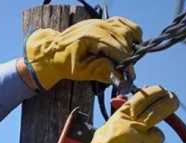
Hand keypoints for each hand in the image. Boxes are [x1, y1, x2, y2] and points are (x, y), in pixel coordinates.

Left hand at [24, 17, 141, 90]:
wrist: (54, 51)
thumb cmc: (65, 63)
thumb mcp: (81, 72)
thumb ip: (100, 72)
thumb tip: (120, 76)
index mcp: (90, 36)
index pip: (117, 48)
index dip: (126, 63)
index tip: (130, 76)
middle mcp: (97, 25)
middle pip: (124, 40)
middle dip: (129, 58)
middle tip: (128, 74)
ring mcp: (101, 21)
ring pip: (128, 30)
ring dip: (131, 46)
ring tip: (125, 61)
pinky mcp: (103, 21)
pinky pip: (124, 24)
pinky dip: (131, 33)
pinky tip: (129, 46)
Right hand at [63, 85, 178, 142]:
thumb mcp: (106, 130)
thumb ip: (123, 118)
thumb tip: (138, 108)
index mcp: (122, 120)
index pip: (143, 98)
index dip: (155, 92)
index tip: (163, 90)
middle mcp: (136, 130)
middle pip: (159, 110)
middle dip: (169, 103)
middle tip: (174, 100)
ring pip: (158, 136)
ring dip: (150, 142)